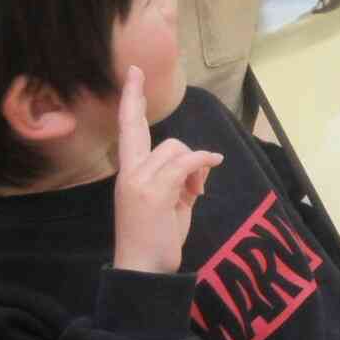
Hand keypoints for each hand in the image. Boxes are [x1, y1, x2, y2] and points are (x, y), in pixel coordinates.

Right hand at [111, 67, 222, 274]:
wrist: (143, 268)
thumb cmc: (156, 237)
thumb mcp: (172, 202)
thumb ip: (182, 177)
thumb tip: (202, 163)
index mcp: (129, 174)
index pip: (128, 131)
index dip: (130, 102)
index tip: (132, 74)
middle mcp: (129, 173)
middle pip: (145, 131)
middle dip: (138, 100)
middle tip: (136, 71)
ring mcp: (139, 180)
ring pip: (176, 149)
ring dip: (194, 165)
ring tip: (193, 194)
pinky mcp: (154, 191)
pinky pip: (186, 163)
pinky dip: (202, 162)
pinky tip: (211, 165)